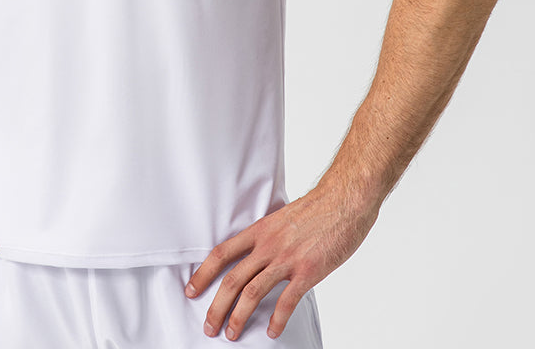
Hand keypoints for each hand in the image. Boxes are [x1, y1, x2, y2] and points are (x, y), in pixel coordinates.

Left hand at [185, 185, 376, 340]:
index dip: (203, 273)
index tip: (191, 290)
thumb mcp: (282, 217)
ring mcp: (287, 259)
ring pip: (252, 293)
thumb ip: (268, 237)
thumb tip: (258, 255)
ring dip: (238, 317)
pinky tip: (272, 332)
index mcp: (260, 230)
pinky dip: (276, 320)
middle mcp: (268, 245)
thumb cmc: (317, 209)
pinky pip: (286, 302)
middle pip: (232, 279)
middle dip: (216, 306)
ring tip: (232, 333)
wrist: (343, 201)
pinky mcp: (307, 272)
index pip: (222, 253)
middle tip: (209, 325)